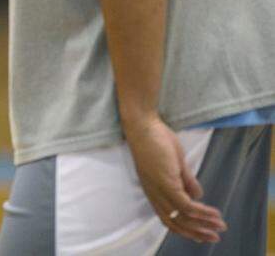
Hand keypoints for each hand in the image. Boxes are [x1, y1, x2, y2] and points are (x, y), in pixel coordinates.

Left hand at [124, 115, 225, 243]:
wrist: (143, 125)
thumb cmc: (156, 139)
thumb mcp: (174, 163)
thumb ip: (184, 180)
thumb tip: (197, 195)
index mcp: (153, 190)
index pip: (167, 218)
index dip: (184, 228)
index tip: (200, 235)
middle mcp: (154, 194)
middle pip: (174, 222)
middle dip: (195, 233)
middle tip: (214, 239)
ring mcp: (159, 189)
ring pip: (182, 217)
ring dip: (203, 225)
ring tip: (219, 228)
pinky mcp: (166, 183)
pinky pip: (186, 205)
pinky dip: (201, 213)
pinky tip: (214, 214)